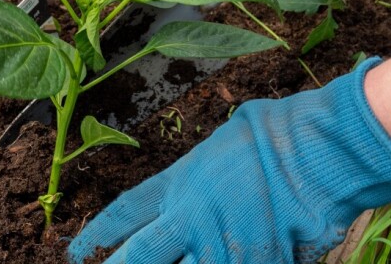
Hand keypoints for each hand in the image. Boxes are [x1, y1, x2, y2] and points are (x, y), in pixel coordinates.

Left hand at [68, 58, 390, 262]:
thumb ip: (195, 177)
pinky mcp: (252, 262)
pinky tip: (230, 260)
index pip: (123, 213)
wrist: (316, 152)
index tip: (74, 253)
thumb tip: (190, 186)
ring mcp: (218, 246)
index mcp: (176, 184)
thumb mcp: (216, 150)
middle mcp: (188, 218)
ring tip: (177, 262)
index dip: (96, 236)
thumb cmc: (272, 138)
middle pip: (138, 257)